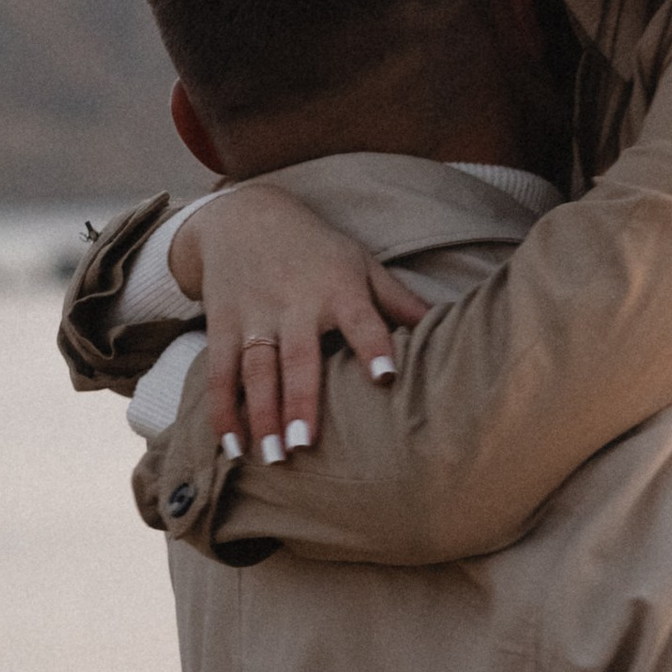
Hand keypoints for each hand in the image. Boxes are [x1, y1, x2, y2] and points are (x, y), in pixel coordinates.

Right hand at [175, 184, 428, 458]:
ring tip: (271, 457)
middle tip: (305, 446)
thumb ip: (399, 302)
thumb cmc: (317, 248)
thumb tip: (451, 327)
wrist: (242, 214)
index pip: (361, 319)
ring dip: (261, 415)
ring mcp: (255, 315)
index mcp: (338, 288)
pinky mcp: (223, 325)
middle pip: (298, 356)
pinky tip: (231, 446)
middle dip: (301, 400)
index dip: (373, 346)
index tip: (386, 377)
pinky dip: (223, 410)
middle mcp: (295, 302)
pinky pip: (220, 373)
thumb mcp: (361, 264)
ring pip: (257, 370)